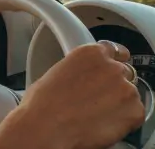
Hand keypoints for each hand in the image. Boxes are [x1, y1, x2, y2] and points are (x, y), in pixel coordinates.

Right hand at [9, 41, 144, 148]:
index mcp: (91, 53)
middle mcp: (112, 67)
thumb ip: (80, 69)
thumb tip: (85, 77)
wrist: (47, 126)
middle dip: (114, 84)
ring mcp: (126, 88)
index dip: (113, 61)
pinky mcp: (134, 111)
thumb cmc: (43, 103)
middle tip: (97, 98)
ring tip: (96, 114)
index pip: (114, 50)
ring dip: (119, 102)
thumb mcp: (58, 72)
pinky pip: (134, 114)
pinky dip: (123, 120)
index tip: (112, 68)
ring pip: (129, 94)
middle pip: (124, 73)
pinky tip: (103, 124)